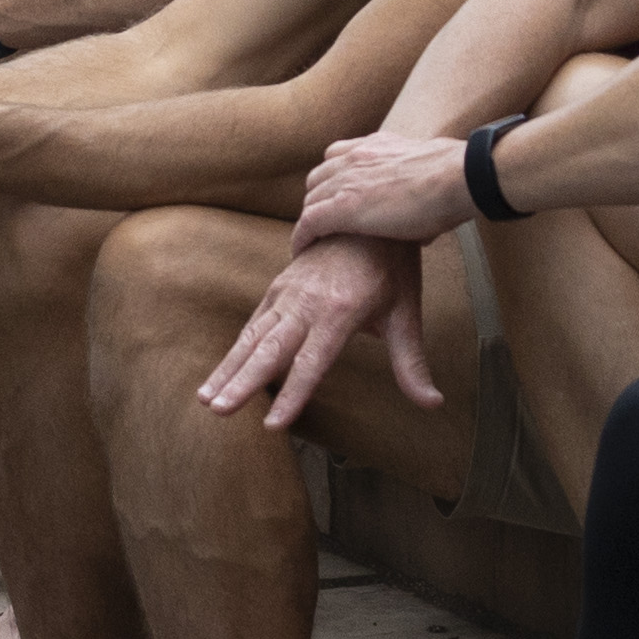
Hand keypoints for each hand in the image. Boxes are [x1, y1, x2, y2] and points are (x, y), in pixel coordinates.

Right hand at [196, 232, 431, 429]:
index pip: (312, 361)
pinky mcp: (278, 288)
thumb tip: (432, 403)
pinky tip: (220, 374)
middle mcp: (306, 303)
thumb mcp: (405, 313)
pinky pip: (253, 324)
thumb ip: (412, 363)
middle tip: (218, 410)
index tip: (273, 425)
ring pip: (252, 337)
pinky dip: (235, 350)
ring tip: (206, 399)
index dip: (293, 395)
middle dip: (241, 382)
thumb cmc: (390, 265)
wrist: (365, 213)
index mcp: (340, 311)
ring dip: (228, 369)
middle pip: (270, 350)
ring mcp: (287, 293)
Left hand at [292, 127, 477, 249]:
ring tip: (314, 240)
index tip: (334, 198)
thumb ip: (415, 185)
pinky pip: (309, 222)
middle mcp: (354, 158)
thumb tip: (423, 213)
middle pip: (317, 179)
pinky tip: (300, 250)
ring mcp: (346, 181)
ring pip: (310, 201)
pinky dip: (302, 237)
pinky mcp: (343, 207)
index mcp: (374, 146)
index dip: (331, 180)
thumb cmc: (454, 180)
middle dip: (318, 202)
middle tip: (324, 225)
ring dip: (310, 220)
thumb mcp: (427, 170)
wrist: (456, 179)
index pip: (336, 157)